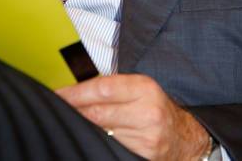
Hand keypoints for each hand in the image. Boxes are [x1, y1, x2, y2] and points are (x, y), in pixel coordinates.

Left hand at [57, 74, 209, 159]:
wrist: (184, 137)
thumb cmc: (153, 107)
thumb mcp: (138, 88)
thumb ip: (111, 87)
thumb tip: (73, 91)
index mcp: (144, 87)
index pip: (102, 88)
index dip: (76, 93)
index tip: (57, 95)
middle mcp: (148, 112)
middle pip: (98, 112)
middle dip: (74, 111)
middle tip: (57, 109)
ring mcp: (147, 138)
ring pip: (102, 133)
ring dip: (84, 128)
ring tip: (71, 122)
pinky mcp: (145, 157)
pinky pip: (112, 147)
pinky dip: (98, 142)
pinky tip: (90, 138)